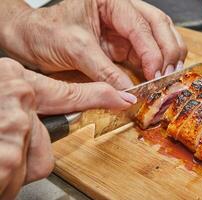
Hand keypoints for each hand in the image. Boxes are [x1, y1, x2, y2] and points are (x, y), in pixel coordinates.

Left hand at [0, 0, 186, 89]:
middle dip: (168, 50)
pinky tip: (160, 76)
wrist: (31, 38)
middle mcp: (123, 11)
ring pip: (159, 37)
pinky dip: (156, 65)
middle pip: (159, 25)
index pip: (140, 25)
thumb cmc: (46, 32)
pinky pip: (147, 53)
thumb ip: (105, 72)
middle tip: (170, 74)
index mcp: (111, 2)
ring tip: (170, 76)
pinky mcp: (123, 45)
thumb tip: (128, 93)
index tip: (155, 74)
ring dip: (168, 57)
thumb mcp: (76, 49)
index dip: (152, 51)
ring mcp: (125, 29)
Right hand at [0, 58, 135, 198]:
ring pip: (33, 163)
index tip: (122, 98)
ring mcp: (10, 127)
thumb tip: (36, 122)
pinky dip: (3, 178)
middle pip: (47, 144)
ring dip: (10, 166)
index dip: (99, 96)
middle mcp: (16, 99)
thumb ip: (24, 106)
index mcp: (16, 81)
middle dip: (25, 153)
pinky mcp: (5, 155)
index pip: (70, 93)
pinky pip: (15, 176)